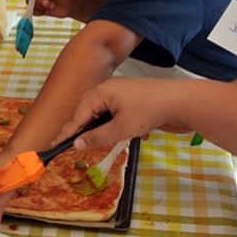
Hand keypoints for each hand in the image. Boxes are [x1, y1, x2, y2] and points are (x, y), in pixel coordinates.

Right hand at [53, 79, 174, 149]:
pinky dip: (124, 126)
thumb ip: (96, 137)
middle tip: (74, 146)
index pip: (78, 115)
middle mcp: (109, 90)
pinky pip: (120, 115)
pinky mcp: (135, 101)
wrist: (183, 102)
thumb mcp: (120, 129)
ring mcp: (123, 94)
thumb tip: (76, 143)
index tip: (53, 143)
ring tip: (110, 142)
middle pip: (89, 112)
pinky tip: (138, 135)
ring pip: (105, 115)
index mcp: (101, 92)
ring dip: (108, 130)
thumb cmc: (150, 111)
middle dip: (85, 129)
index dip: (66, 131)